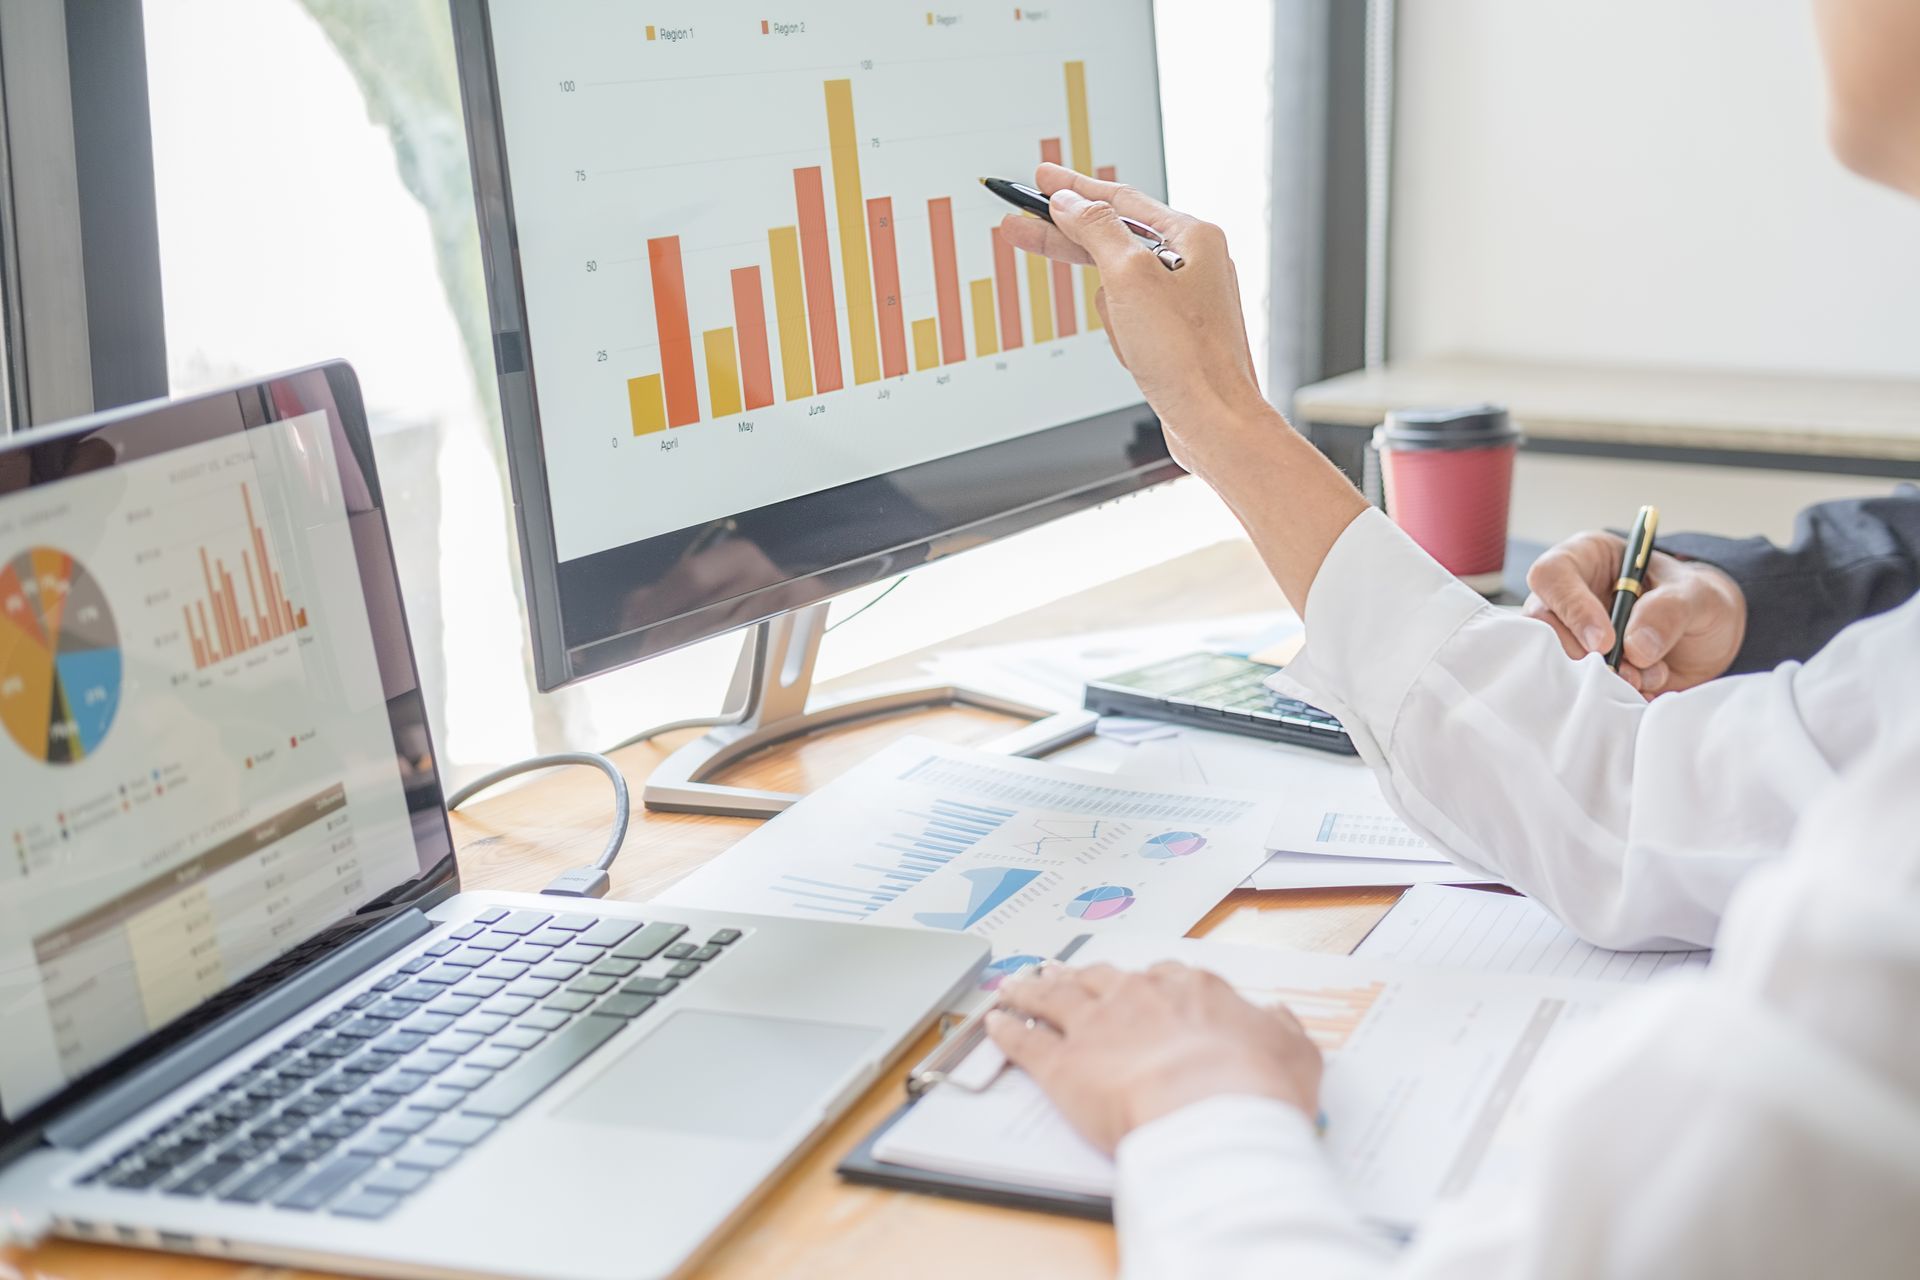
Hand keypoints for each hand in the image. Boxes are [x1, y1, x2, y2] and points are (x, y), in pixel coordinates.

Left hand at [986, 962, 1322, 1153]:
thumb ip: (1281, 1029)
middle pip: (1100, 979)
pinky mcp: (1063, 1065)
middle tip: (1063, 973)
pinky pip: (1026, 1041)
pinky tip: (995, 1024)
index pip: (1161, 978)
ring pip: (1053, 997)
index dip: (1143, 985)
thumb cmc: (1255, 1088)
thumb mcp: (1293, 1050)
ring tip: (1015, 986)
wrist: (1213, 1115)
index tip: (1135, 987)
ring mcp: (1096, 1026)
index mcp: (1191, 990)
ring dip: (1030, 990)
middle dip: (1079, 976)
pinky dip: (1007, 1029)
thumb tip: (1276, 1018)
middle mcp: (1137, 997)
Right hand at [997, 164, 1267, 470]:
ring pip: (1119, 288)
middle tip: (1022, 227)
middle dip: (1071, 243)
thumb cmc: (1187, 355)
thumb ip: (1096, 230)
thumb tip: (1069, 202)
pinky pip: (1130, 320)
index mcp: (1193, 237)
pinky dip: (1121, 334)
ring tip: (1132, 338)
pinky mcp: (1175, 334)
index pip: (1120, 199)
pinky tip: (1134, 353)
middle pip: (1114, 239)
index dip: (1074, 188)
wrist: (1214, 423)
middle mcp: (1194, 262)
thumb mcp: (1130, 278)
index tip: (1042, 179)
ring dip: (1110, 311)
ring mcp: (1185, 300)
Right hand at [1524, 531, 1748, 695]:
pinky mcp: (1580, 669)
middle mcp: (1569, 596)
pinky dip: (1609, 695)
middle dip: (1583, 654)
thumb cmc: (1696, 601)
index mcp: (1587, 559)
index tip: (1606, 641)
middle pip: (1542, 624)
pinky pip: (1575, 686)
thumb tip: (1635, 646)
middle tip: (1626, 671)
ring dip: (1600, 678)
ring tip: (1643, 678)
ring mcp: (1571, 635)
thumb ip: (1669, 610)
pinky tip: (1642, 687)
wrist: (1708, 641)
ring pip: (1555, 660)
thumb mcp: (1697, 595)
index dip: (1571, 608)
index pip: (1552, 574)